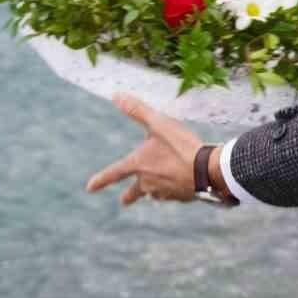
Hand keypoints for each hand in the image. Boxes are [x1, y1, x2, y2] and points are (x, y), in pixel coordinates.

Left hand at [86, 93, 202, 205]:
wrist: (208, 170)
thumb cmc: (181, 145)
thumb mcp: (158, 123)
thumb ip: (137, 110)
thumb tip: (116, 95)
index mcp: (139, 165)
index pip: (114, 173)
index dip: (101, 179)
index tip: (89, 188)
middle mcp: (148, 182)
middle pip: (134, 192)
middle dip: (129, 197)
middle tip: (123, 201)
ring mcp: (165, 192)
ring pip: (155, 192)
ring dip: (155, 189)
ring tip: (160, 184)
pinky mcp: (181, 197)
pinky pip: (173, 194)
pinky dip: (174, 188)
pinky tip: (181, 183)